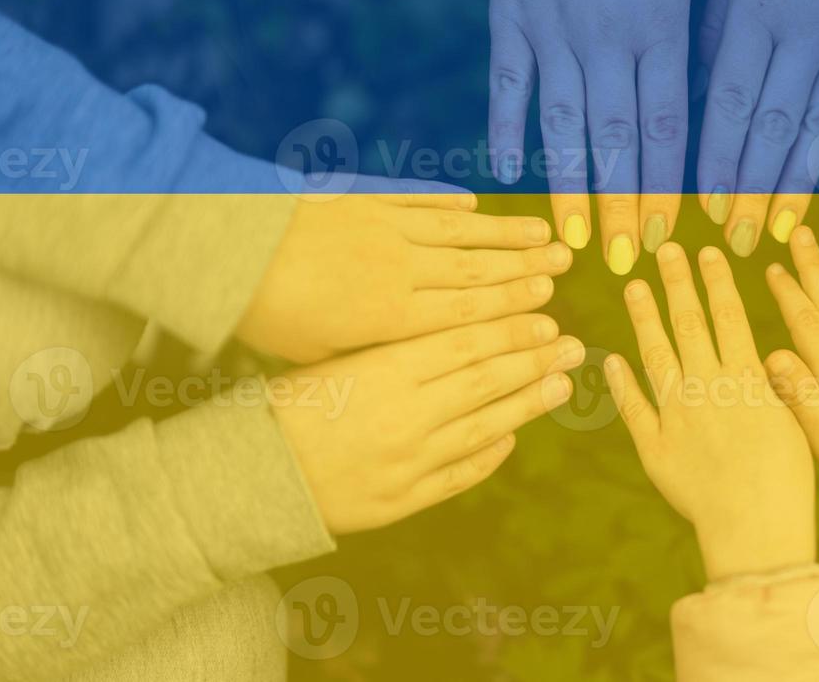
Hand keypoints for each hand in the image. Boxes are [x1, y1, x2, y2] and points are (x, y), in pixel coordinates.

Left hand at [236, 195, 570, 363]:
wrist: (227, 248)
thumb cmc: (266, 315)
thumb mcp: (321, 355)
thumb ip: (375, 355)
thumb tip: (418, 365)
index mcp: (391, 316)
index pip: (468, 313)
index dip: (514, 309)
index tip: (550, 307)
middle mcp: (400, 268)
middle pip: (477, 270)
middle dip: (526, 269)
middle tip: (567, 266)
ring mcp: (385, 228)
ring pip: (460, 232)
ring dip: (504, 234)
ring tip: (544, 234)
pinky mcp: (365, 199)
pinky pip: (419, 200)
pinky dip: (449, 202)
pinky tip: (475, 204)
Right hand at [273, 313, 583, 533]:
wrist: (247, 478)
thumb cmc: (284, 405)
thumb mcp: (336, 359)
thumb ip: (395, 347)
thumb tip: (454, 330)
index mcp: (385, 368)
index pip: (465, 342)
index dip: (511, 329)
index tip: (546, 317)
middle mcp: (405, 414)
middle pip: (485, 380)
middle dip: (534, 360)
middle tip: (572, 344)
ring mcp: (408, 461)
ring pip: (485, 426)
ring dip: (528, 404)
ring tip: (561, 384)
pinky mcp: (403, 500)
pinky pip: (461, 474)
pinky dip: (491, 454)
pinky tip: (513, 436)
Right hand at [489, 0, 694, 274]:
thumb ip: (683, 38)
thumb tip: (688, 111)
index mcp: (663, 23)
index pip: (669, 125)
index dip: (671, 184)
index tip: (674, 233)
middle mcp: (609, 32)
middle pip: (619, 136)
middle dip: (626, 204)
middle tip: (629, 260)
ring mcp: (554, 22)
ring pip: (564, 120)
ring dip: (571, 183)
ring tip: (575, 237)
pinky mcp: (510, 8)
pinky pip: (507, 81)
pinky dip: (506, 127)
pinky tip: (508, 172)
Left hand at [605, 243, 815, 580]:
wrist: (758, 528)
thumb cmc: (790, 480)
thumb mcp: (797, 422)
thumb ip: (778, 384)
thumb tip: (769, 352)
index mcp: (746, 379)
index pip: (728, 316)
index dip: (715, 281)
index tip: (706, 252)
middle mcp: (708, 388)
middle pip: (689, 324)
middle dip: (677, 283)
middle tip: (665, 249)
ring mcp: (677, 416)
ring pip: (657, 355)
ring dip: (645, 318)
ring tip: (634, 285)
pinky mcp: (656, 448)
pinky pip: (634, 409)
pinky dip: (621, 383)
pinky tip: (610, 360)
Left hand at [695, 0, 818, 257]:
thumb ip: (715, 26)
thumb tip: (696, 96)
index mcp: (758, 6)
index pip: (731, 100)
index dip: (717, 158)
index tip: (700, 206)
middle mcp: (808, 29)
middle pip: (775, 125)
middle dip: (753, 190)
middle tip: (734, 241)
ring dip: (798, 185)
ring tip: (780, 234)